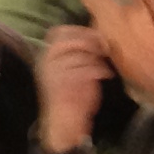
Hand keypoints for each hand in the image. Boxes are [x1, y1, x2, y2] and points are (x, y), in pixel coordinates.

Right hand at [38, 21, 112, 153]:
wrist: (64, 123)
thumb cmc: (71, 96)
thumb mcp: (70, 71)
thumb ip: (77, 55)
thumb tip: (96, 39)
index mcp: (46, 56)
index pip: (57, 32)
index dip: (78, 30)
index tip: (95, 34)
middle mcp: (47, 61)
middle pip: (68, 40)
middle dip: (89, 40)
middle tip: (105, 46)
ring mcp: (55, 73)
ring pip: (78, 55)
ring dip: (97, 57)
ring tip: (106, 62)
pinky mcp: (67, 85)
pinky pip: (86, 70)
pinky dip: (100, 70)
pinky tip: (107, 74)